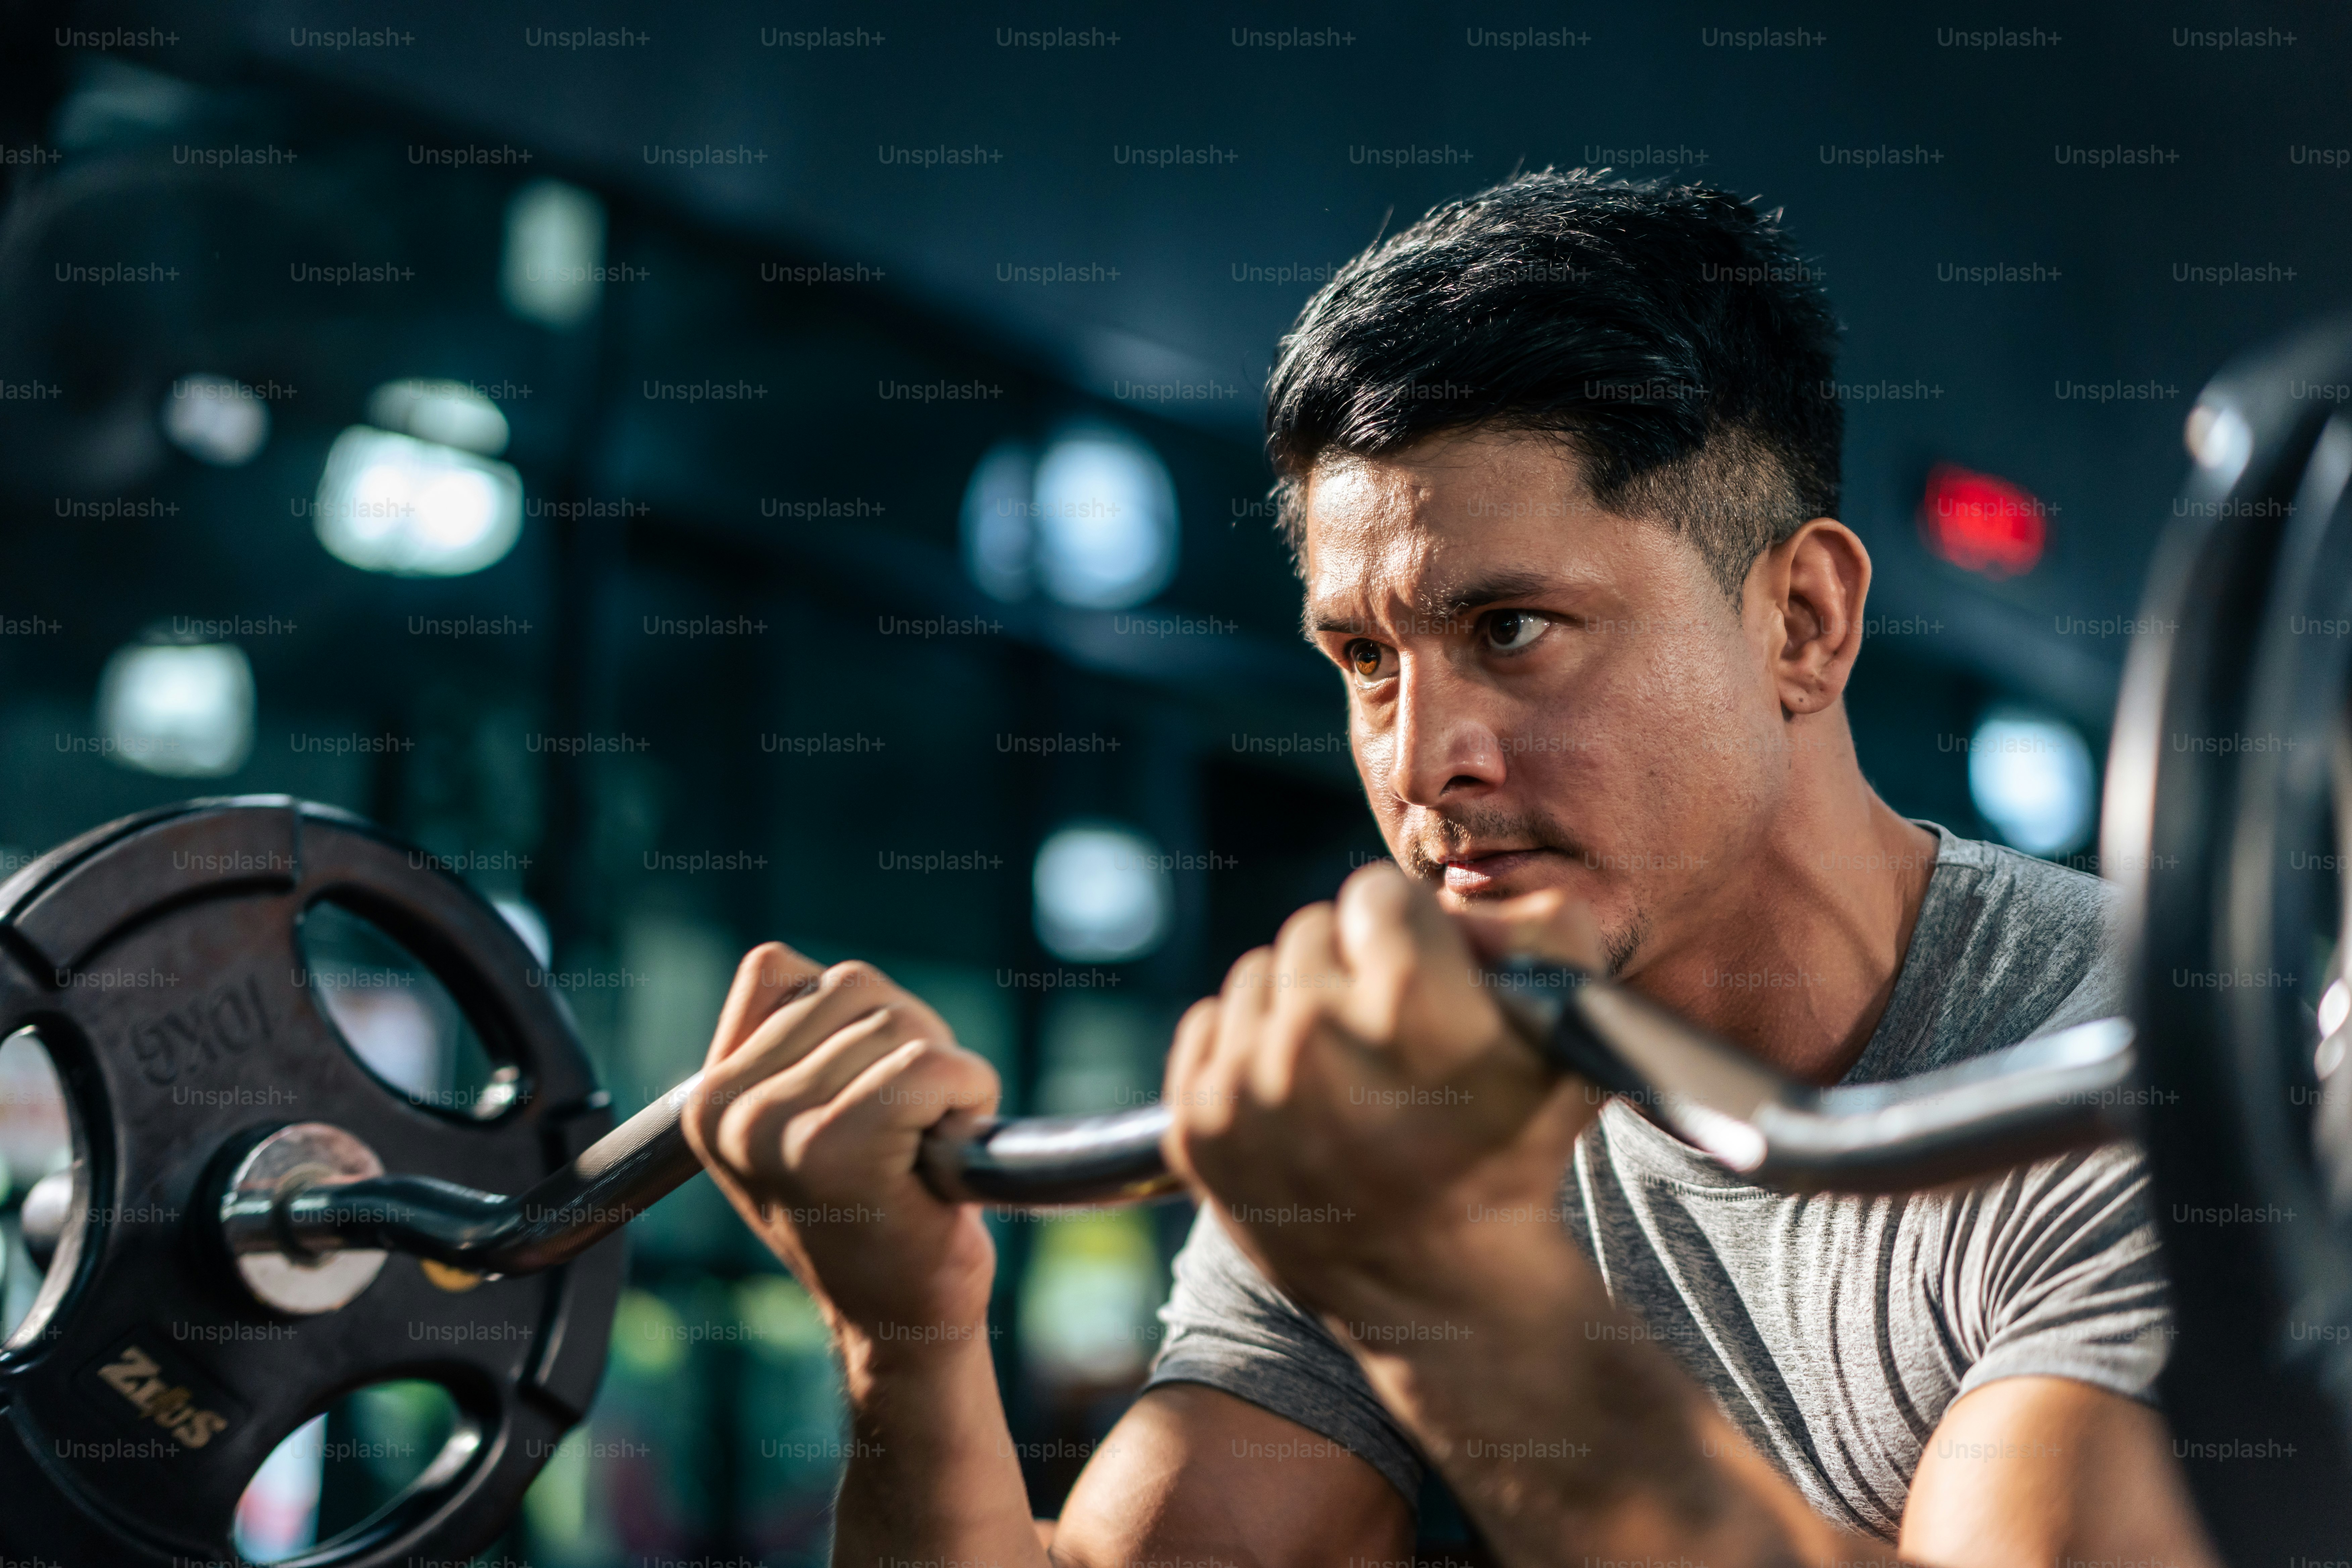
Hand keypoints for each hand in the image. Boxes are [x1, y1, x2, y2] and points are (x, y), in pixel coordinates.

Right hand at [683, 944, 999, 1347]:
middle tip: (911, 1125)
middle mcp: (727, 1110)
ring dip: (942, 1068)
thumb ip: (792, 1042)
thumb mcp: (803, 1121)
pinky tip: (947, 1154)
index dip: (854, 1018)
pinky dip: (968, 1093)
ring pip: (896, 1018)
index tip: (865, 1092)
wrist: (902, 1325)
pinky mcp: (836, 1150)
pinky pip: (931, 1065)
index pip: (783, 970)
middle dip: (908, 1039)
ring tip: (923, 1141)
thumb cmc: (877, 1215)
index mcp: (708, 1098)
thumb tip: (807, 972)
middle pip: (851, 985)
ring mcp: (775, 1131)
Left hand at [1162, 863, 1601, 1315]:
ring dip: (1296, 1009)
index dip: (1411, 935)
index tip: (1424, 985)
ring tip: (1344, 1079)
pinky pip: (1208, 1027)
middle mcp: (1313, 1035)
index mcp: (1404, 998)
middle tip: (1386, 1042)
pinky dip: (1245, 1053)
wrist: (1439, 1282)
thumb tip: (1457, 911)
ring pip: (1257, 977)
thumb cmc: (1510, 1148)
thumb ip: (1538, 925)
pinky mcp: (1197, 1126)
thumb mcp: (1565, 1030)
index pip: (1378, 895)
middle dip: (1351, 971)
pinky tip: (1296, 1103)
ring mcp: (1245, 1086)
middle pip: (1312, 931)